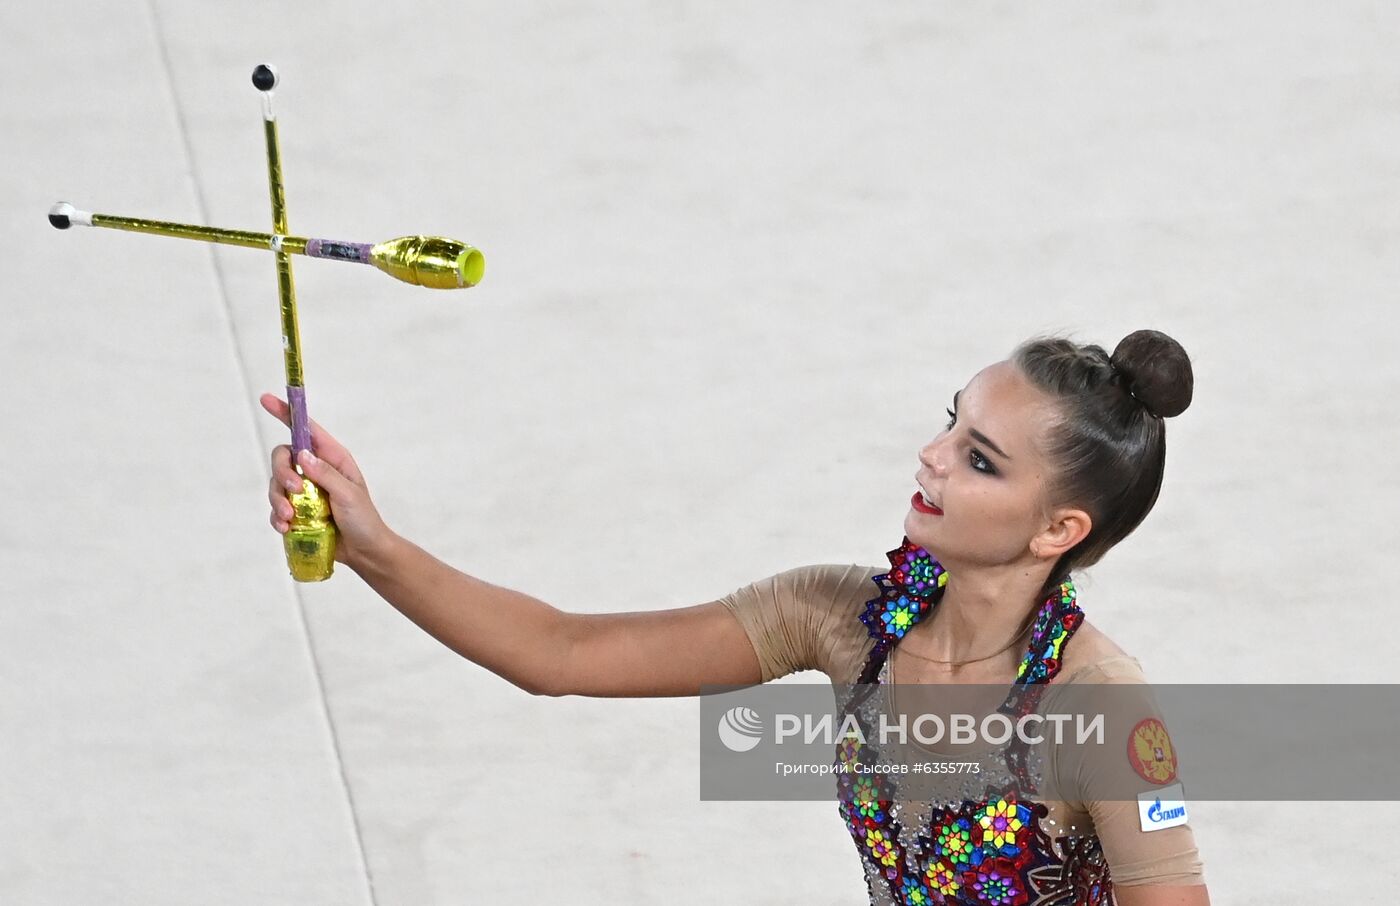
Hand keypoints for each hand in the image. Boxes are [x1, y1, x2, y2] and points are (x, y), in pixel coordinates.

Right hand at [261, 393, 394, 570]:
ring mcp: (304, 491)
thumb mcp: (348, 494)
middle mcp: (315, 470)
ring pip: (276, 484)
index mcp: (332, 458)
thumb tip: (302, 454)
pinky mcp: (296, 511)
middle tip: (294, 490)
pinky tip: (286, 528)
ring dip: (277, 499)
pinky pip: (276, 508)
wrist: (364, 552)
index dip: (286, 413)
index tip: (267, 399)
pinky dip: (277, 517)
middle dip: (282, 472)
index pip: (306, 431)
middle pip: (283, 457)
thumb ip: (325, 474)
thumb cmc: (364, 519)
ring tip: (290, 518)